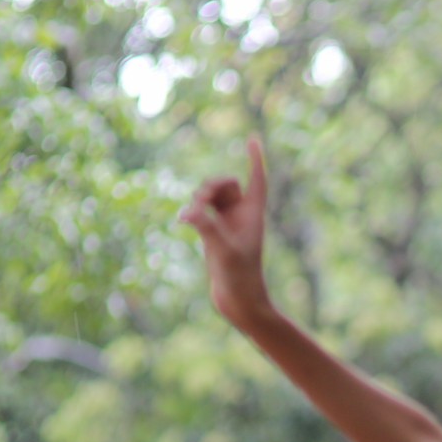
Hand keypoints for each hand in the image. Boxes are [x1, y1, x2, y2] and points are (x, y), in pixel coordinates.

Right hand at [180, 136, 273, 328]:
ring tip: (194, 213)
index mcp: (253, 215)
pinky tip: (185, 219)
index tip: (252, 139)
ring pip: (211, 196)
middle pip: (226, 184)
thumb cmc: (240, 277)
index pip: (257, 180)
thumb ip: (207, 228)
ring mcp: (226, 224)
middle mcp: (241, 216)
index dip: (255, 160)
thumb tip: (189, 212)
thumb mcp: (224, 251)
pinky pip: (201, 211)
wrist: (239, 301)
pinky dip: (193, 211)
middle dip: (212, 185)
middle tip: (202, 201)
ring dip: (201, 196)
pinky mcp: (212, 234)